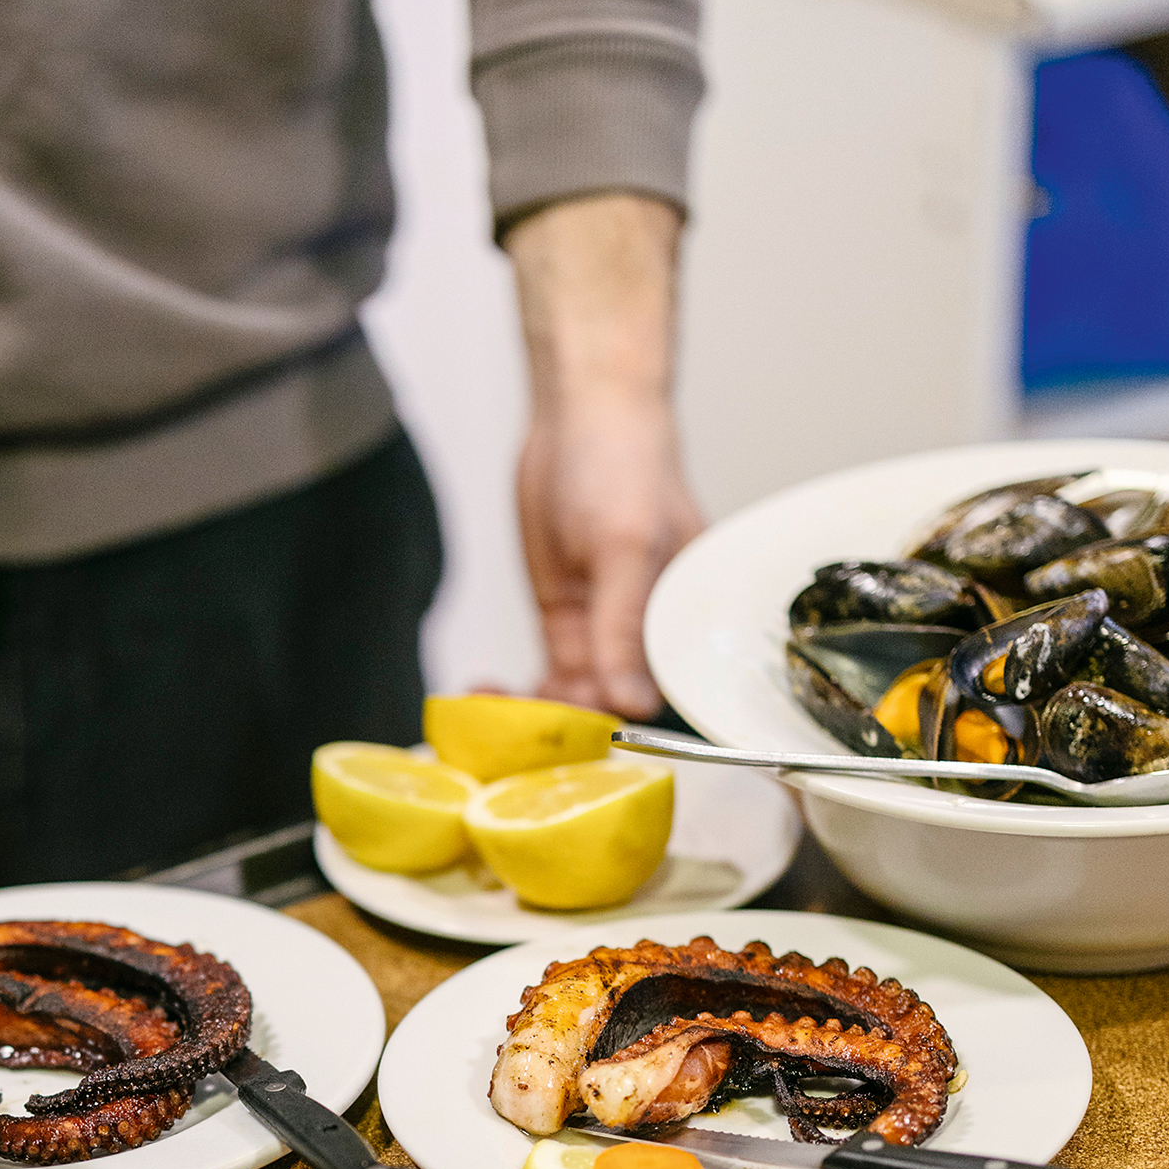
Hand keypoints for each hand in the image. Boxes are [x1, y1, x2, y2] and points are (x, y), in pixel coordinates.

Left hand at [505, 194, 702, 721]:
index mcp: (687, 626)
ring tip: (486, 719)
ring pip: (576, 700)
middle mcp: (650, 638)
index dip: (623, 730)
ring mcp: (606, 633)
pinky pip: (548, 678)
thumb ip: (625, 627)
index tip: (576, 752)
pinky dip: (518, 693)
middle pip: (616, 710)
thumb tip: (631, 703)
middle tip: (515, 746)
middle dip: (568, 732)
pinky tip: (481, 696)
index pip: (664, 699)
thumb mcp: (626, 548)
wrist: (581, 417)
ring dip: (534, 716)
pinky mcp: (569, 625)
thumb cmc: (624, 468)